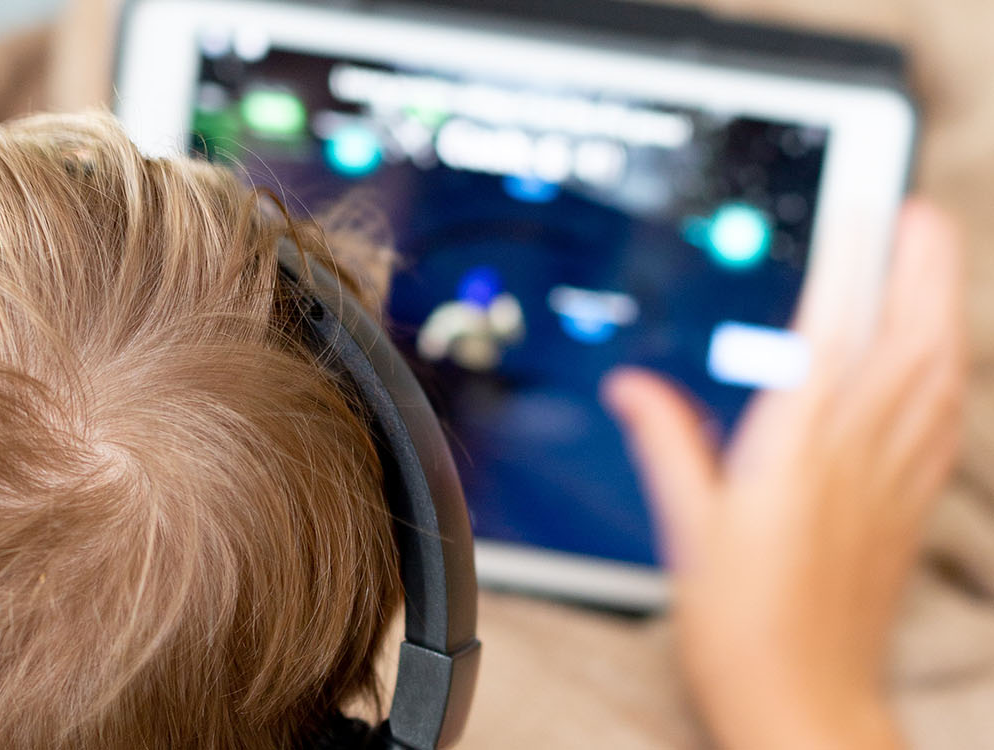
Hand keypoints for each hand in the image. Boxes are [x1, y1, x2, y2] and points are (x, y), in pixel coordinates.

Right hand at [602, 202, 965, 748]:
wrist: (803, 698)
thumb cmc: (740, 623)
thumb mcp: (686, 527)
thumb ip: (666, 442)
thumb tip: (635, 388)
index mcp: (796, 449)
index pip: (833, 330)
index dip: (851, 258)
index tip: (859, 202)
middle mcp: (858, 454)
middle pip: (913, 337)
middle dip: (923, 265)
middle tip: (917, 209)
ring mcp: (895, 479)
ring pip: (940, 372)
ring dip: (944, 305)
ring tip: (935, 256)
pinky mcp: (910, 507)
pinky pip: (944, 419)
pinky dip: (947, 369)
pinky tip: (942, 354)